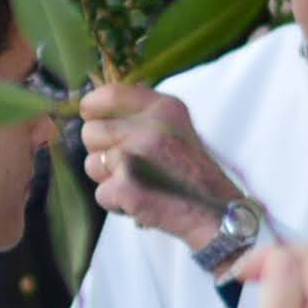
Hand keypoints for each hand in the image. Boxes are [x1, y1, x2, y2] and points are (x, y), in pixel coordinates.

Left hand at [80, 81, 243, 252]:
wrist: (217, 213)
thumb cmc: (190, 172)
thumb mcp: (174, 127)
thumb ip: (140, 114)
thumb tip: (93, 105)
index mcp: (164, 107)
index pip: (108, 94)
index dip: (92, 109)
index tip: (94, 121)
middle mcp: (151, 126)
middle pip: (90, 132)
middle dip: (101, 152)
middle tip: (131, 166)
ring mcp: (138, 155)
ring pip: (91, 164)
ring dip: (108, 179)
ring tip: (140, 183)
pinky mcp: (127, 184)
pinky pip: (100, 194)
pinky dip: (116, 204)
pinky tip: (141, 202)